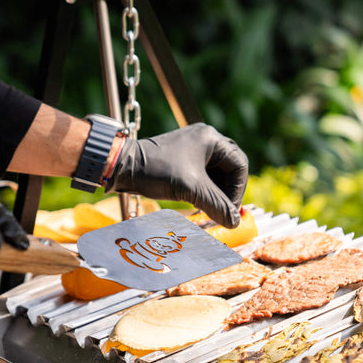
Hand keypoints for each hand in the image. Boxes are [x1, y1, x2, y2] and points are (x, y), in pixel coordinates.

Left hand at [105, 123, 247, 227]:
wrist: (123, 166)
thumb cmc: (156, 171)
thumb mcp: (190, 189)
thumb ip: (215, 205)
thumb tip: (234, 222)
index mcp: (211, 139)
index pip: (240, 165)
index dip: (238, 190)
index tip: (229, 209)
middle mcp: (205, 140)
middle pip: (230, 169)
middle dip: (228, 192)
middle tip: (222, 211)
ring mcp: (194, 149)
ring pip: (217, 175)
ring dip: (216, 194)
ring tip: (209, 210)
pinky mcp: (183, 159)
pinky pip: (204, 176)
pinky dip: (205, 191)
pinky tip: (199, 204)